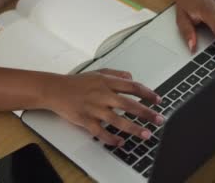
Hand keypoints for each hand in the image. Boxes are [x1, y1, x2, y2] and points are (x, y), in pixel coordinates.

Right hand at [45, 69, 162, 146]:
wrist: (55, 90)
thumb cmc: (77, 82)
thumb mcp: (98, 73)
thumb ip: (116, 74)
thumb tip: (131, 77)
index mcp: (107, 82)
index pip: (132, 87)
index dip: (147, 93)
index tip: (158, 100)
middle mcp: (102, 95)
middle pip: (129, 104)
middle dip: (146, 113)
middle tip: (159, 119)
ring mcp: (94, 108)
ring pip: (117, 120)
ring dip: (133, 128)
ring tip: (146, 134)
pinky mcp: (85, 120)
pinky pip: (100, 131)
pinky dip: (111, 138)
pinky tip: (120, 143)